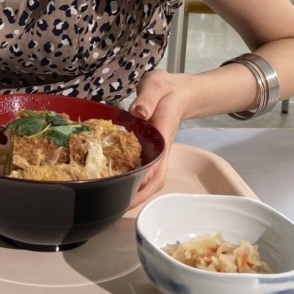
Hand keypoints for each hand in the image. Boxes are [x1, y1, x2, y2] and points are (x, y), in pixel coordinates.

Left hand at [126, 69, 187, 206]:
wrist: (178, 92)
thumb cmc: (166, 90)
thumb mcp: (156, 86)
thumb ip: (147, 99)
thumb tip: (138, 113)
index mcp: (163, 133)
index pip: (157, 161)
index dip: (145, 179)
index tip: (131, 192)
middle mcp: (162, 147)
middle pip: (156, 179)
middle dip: (139, 195)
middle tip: (117, 207)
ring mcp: (158, 152)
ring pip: (151, 178)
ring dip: (136, 192)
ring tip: (115, 204)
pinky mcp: (152, 151)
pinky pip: (144, 171)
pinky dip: (133, 181)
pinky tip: (118, 185)